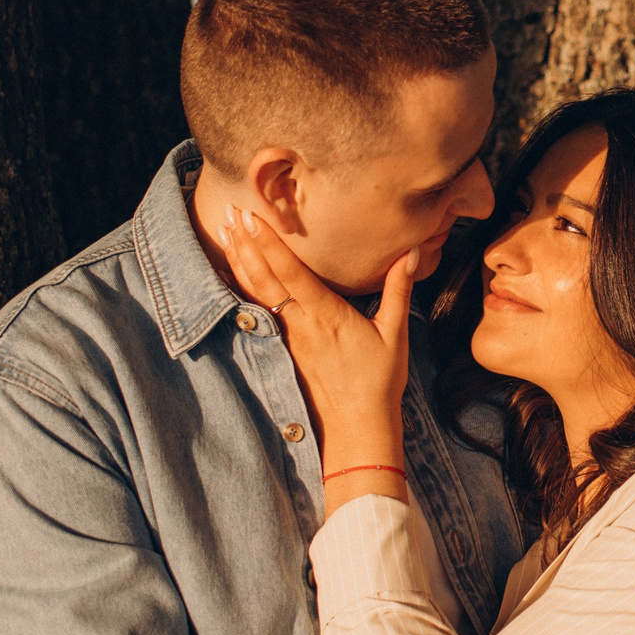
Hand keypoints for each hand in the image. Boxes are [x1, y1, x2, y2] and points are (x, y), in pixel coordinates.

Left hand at [222, 207, 413, 471]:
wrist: (356, 425)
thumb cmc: (379, 380)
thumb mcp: (395, 332)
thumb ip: (398, 289)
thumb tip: (411, 253)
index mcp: (326, 315)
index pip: (290, 272)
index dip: (268, 243)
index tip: (252, 216)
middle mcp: (300, 324)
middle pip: (263, 277)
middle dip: (244, 242)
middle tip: (228, 209)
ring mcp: (287, 337)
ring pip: (255, 293)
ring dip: (238, 260)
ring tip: (223, 230)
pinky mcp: (283, 347)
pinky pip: (257, 311)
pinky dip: (241, 287)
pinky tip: (232, 273)